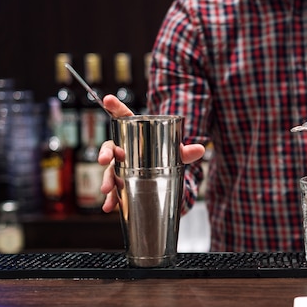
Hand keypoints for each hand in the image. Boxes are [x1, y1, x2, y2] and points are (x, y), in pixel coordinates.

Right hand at [98, 95, 205, 212]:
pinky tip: (109, 208)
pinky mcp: (122, 183)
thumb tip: (201, 149)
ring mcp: (121, 166)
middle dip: (106, 153)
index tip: (107, 98)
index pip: (124, 118)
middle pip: (111, 147)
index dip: (115, 107)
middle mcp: (125, 149)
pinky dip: (111, 200)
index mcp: (136, 134)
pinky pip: (114, 191)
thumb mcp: (177, 153)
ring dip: (106, 180)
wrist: (167, 176)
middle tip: (105, 160)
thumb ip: (186, 152)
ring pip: (109, 171)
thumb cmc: (167, 156)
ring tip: (106, 190)